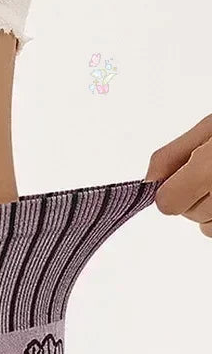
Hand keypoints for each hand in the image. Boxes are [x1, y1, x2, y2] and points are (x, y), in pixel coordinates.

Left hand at [146, 113, 211, 236]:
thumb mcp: (211, 125)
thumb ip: (173, 155)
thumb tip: (147, 182)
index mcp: (211, 168)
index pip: (168, 203)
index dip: (171, 190)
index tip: (181, 177)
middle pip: (189, 215)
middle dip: (194, 196)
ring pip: (208, 227)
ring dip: (211, 209)